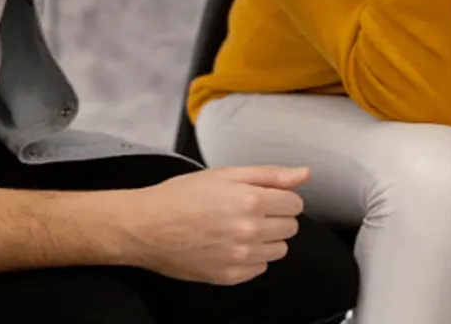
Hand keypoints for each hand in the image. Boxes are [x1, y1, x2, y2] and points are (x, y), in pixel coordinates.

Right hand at [119, 166, 307, 285]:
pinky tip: (231, 245)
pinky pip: (260, 268)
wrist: (146, 227)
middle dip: (276, 217)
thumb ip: (270, 174)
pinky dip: (252, 257)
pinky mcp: (229, 276)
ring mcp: (239, 256)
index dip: (282, 198)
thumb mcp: (226, 174)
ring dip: (267, 239)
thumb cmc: (181, 197)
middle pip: (291, 227)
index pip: (295, 204)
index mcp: (250, 200)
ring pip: (279, 250)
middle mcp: (249, 231)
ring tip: (241, 228)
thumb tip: (304, 174)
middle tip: (250, 211)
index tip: (266, 197)